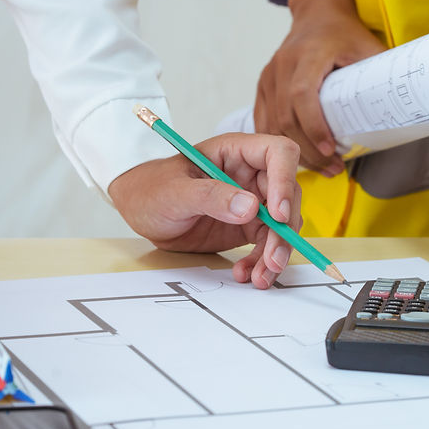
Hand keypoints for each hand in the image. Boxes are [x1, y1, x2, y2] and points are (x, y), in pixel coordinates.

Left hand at [108, 133, 301, 288]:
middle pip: (288, 195)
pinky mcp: (248, 226)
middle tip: (271, 258)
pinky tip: (246, 273)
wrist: (140, 211)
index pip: (278, 154)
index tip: (277, 214)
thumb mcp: (175, 192)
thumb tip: (250, 207)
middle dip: (284, 230)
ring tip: (259, 276)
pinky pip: (267, 244)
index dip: (285, 180)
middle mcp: (251, 174)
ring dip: (276, 252)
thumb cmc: (152, 189)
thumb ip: (210, 196)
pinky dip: (262, 262)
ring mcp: (252, 201)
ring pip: (282, 225)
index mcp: (236, 152)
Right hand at [256, 0, 384, 173]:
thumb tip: (412, 103)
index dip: (313, 124)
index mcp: (308, 54)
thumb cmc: (342, 32)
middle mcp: (283, 64)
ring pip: (273, 122)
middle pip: (286, 115)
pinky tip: (298, 158)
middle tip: (333, 168)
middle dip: (308, 148)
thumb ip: (383, 72)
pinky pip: (264, 121)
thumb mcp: (366, 46)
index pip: (301, 93)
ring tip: (322, 168)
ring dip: (295, 150)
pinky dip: (279, 142)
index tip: (330, 148)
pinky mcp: (263, 87)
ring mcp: (269, 76)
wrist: (316, 14)